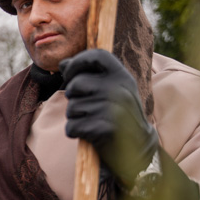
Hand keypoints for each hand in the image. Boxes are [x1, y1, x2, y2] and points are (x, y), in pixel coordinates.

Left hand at [60, 49, 158, 184]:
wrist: (138, 144)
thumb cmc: (117, 112)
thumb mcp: (110, 89)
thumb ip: (88, 75)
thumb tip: (62, 64)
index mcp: (122, 76)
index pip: (97, 55)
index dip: (77, 61)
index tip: (69, 72)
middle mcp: (118, 90)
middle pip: (75, 85)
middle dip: (72, 97)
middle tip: (86, 107)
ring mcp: (112, 109)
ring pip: (71, 108)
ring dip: (74, 117)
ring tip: (91, 120)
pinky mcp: (103, 129)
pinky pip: (72, 127)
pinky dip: (74, 132)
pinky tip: (88, 133)